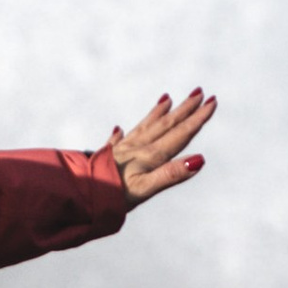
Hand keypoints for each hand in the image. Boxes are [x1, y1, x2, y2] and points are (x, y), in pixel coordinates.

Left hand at [106, 89, 215, 206]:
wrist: (76, 195)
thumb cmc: (111, 195)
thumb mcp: (145, 189)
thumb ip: (171, 175)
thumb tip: (199, 160)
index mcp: (149, 156)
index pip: (179, 134)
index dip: (197, 119)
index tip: (211, 102)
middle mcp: (137, 149)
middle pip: (165, 125)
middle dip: (185, 109)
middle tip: (199, 92)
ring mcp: (121, 151)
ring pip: (144, 128)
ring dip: (158, 113)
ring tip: (167, 98)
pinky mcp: (105, 158)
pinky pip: (118, 140)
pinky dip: (122, 133)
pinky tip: (119, 129)